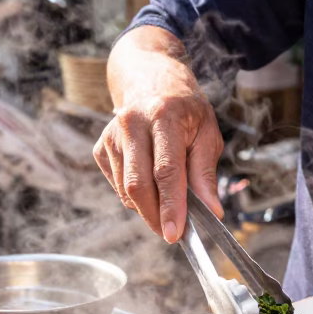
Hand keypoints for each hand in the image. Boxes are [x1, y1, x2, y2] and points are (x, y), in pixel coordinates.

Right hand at [93, 26, 224, 242]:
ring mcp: (111, 136)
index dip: (171, 206)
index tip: (175, 234)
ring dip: (148, 207)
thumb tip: (212, 211)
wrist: (149, 79)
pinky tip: (150, 181)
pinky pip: (118, 187)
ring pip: (126, 191)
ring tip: (167, 201)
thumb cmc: (184, 108)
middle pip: (138, 185)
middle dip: (155, 216)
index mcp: (163, 116)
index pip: (166, 170)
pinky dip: (136, 196)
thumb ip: (206, 172)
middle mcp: (131, 124)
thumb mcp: (207, 132)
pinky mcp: (100, 148)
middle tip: (171, 233)